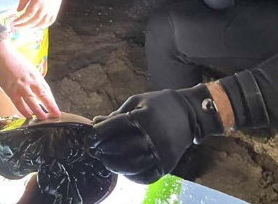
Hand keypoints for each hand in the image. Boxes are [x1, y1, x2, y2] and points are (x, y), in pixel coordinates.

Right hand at [0, 39, 60, 118]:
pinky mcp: (11, 90)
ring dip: (38, 110)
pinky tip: (28, 115)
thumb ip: (32, 78)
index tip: (55, 107)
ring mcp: (21, 86)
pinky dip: (23, 110)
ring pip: (32, 100)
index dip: (51, 99)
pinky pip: (18, 103)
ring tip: (44, 118)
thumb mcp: (28, 68)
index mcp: (35, 75)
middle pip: (43, 95)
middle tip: (56, 114)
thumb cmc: (14, 60)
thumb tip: (37, 87)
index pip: (46, 89)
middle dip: (51, 105)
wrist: (1, 55)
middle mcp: (30, 80)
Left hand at [13, 0, 69, 30]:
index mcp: (37, 2)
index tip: (13, 23)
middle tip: (16, 28)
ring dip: (32, 28)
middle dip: (23, 26)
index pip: (26, 16)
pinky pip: (49, 22)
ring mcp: (51, 10)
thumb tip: (18, 11)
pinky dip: (43, 26)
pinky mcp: (55, 10)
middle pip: (32, 22)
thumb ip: (23, 0)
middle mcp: (45, 8)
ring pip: (41, 24)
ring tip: (25, 29)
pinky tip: (37, 26)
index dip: (19, 21)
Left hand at [88, 85, 223, 183]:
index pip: (115, 127)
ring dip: (114, 165)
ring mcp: (161, 152)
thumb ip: (116, 114)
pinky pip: (146, 176)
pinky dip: (131, 176)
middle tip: (95, 150)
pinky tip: (123, 170)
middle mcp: (153, 136)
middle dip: (104, 150)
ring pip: (131, 165)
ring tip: (106, 160)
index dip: (99, 134)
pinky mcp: (167, 165)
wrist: (188, 113)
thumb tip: (95, 123)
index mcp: (144, 116)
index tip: (88, 138)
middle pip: (120, 148)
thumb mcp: (137, 101)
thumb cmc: (158, 104)